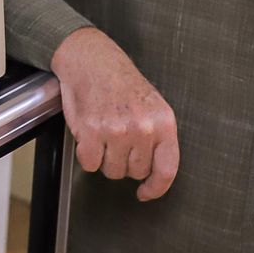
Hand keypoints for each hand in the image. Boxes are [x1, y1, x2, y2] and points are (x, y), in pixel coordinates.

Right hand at [49, 27, 179, 199]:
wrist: (91, 60)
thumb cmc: (120, 82)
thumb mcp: (153, 105)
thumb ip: (157, 137)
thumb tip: (154, 172)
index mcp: (163, 122)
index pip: (166, 169)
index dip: (156, 188)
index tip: (146, 192)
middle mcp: (143, 128)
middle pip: (134, 172)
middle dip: (124, 161)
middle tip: (118, 140)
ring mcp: (118, 131)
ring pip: (112, 171)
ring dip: (104, 158)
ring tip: (104, 133)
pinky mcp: (93, 132)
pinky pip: (90, 164)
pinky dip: (86, 154)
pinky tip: (90, 134)